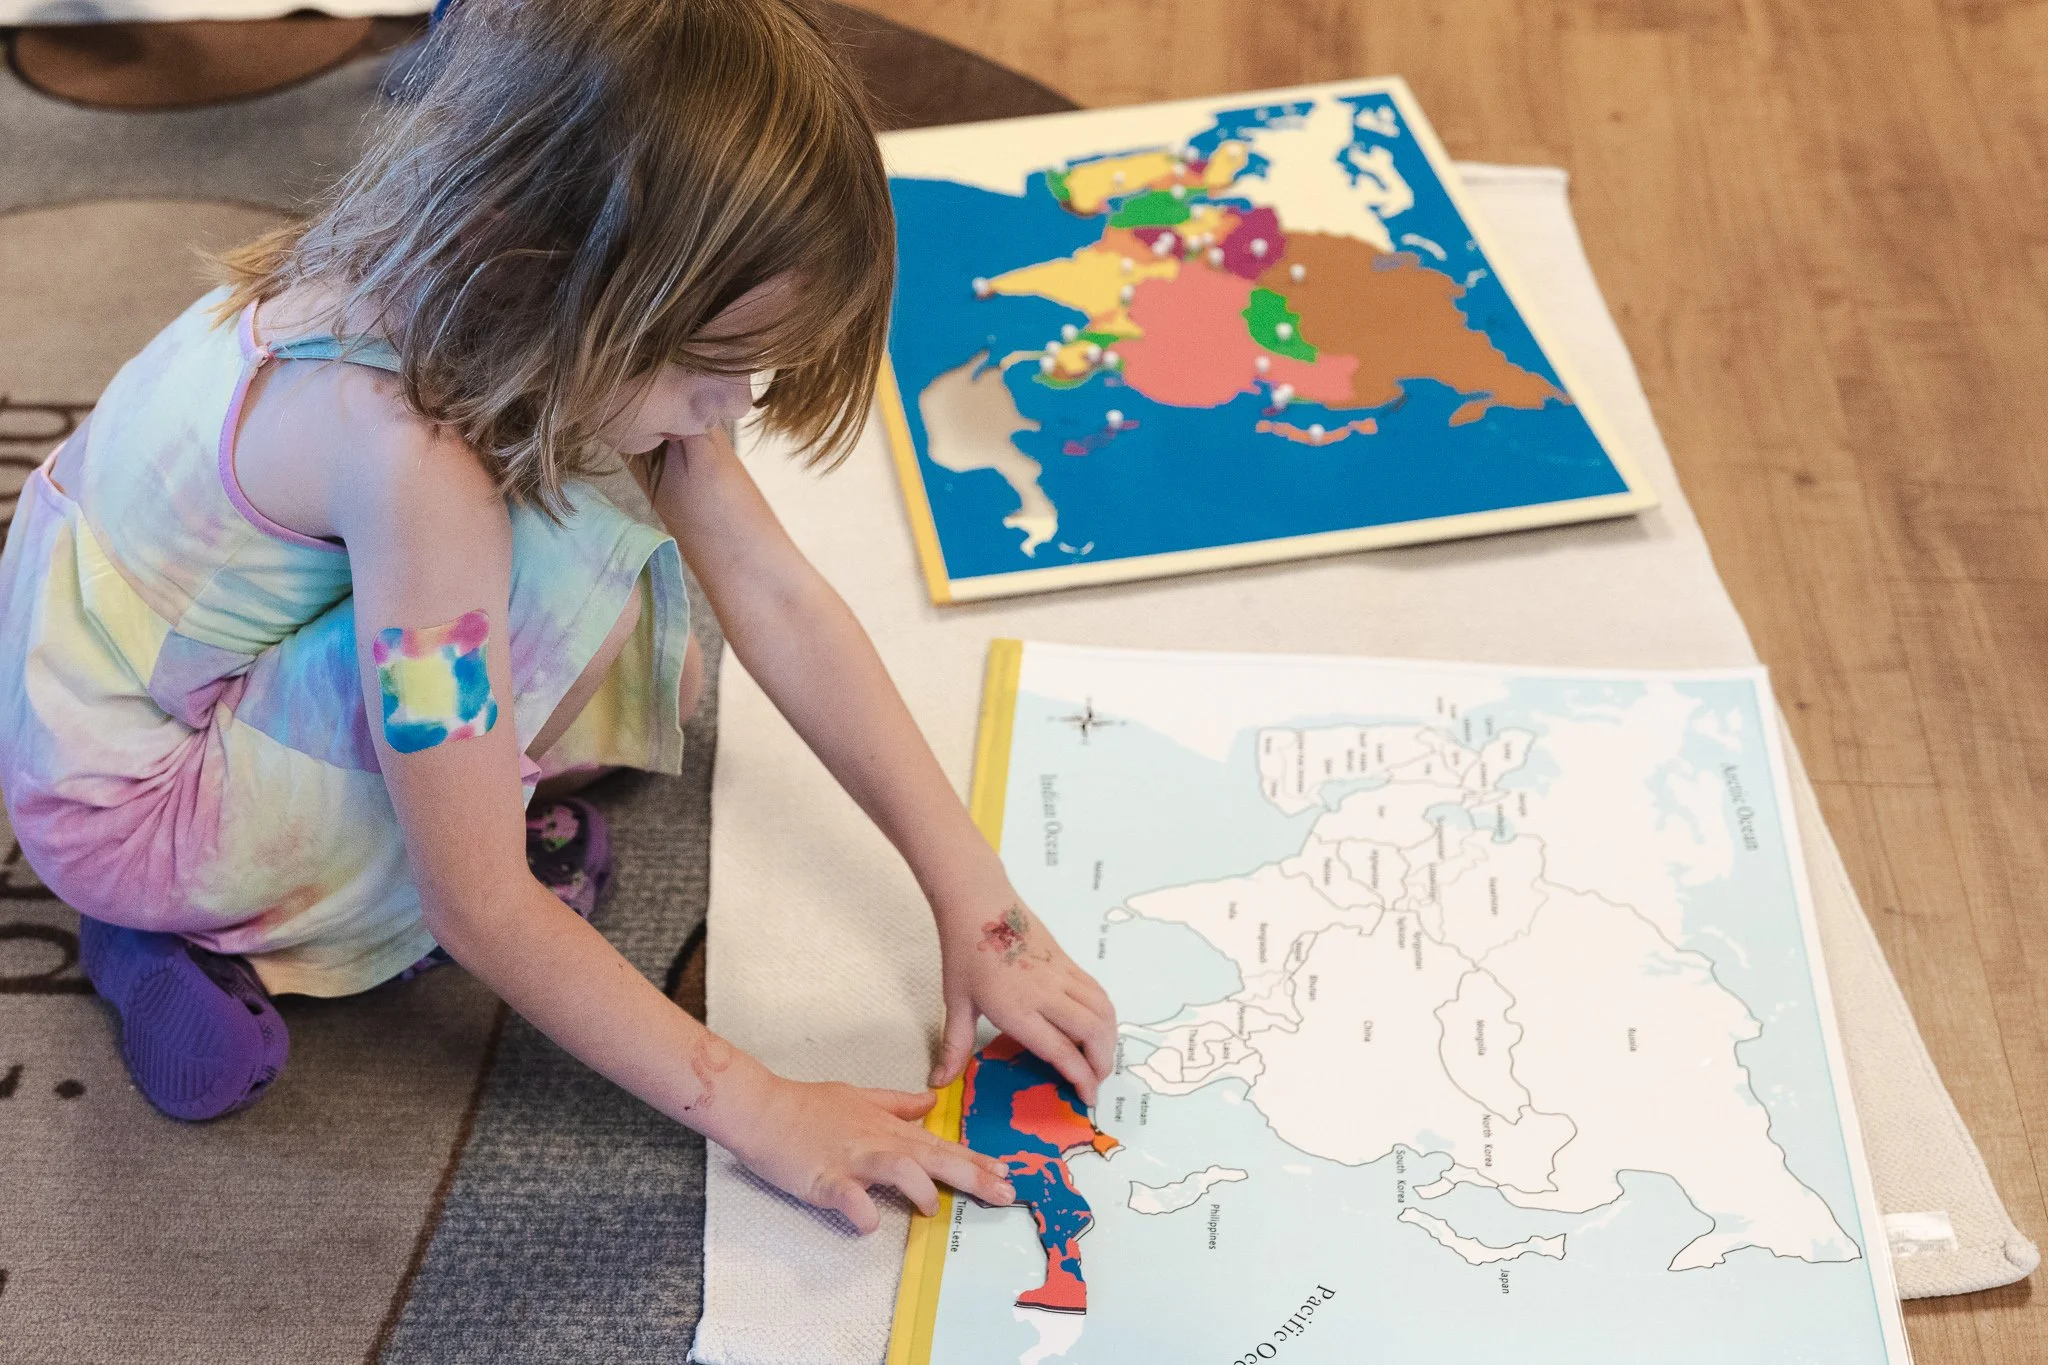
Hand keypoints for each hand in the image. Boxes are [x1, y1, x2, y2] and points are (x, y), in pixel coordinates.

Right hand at [725, 1074, 1015, 1234]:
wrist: (762, 1108)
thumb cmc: (808, 1106)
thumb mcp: (860, 1097)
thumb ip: (897, 1104)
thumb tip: (930, 1103)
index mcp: (888, 1129)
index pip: (940, 1146)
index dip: (975, 1160)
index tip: (1005, 1172)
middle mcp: (877, 1142)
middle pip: (933, 1158)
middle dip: (972, 1175)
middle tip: (1004, 1193)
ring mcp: (851, 1159)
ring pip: (898, 1168)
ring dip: (919, 1189)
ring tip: (929, 1208)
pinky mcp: (823, 1177)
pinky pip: (847, 1196)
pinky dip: (861, 1210)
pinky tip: (870, 1222)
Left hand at [931, 896, 1117, 1105]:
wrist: (980, 903)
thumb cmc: (964, 952)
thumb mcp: (956, 1003)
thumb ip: (954, 1046)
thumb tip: (938, 1081)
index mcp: (1018, 1008)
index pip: (1061, 1051)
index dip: (1081, 1077)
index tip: (1087, 1097)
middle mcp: (1046, 993)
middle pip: (1093, 1033)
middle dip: (1102, 1063)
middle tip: (1096, 1081)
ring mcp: (1061, 975)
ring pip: (1102, 1011)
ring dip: (1110, 1039)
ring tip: (1101, 1058)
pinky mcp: (1067, 962)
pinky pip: (1097, 992)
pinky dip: (1105, 1014)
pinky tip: (1098, 1026)